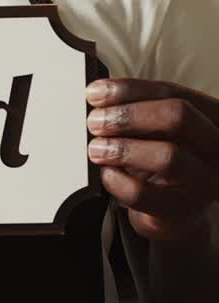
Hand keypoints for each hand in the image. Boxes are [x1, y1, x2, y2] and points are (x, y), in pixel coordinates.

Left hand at [86, 79, 218, 241]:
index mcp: (211, 118)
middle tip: (95, 121)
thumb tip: (100, 98)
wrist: (179, 212)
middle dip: (129, 115)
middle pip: (177, 117)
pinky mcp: (180, 211)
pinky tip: (106, 174)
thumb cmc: (168, 161)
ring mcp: (203, 181)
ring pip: (167, 156)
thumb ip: (140, 111)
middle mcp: (215, 148)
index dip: (129, 90)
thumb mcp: (160, 131)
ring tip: (96, 149)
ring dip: (123, 148)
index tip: (96, 93)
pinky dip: (117, 181)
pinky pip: (144, 194)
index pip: (171, 92)